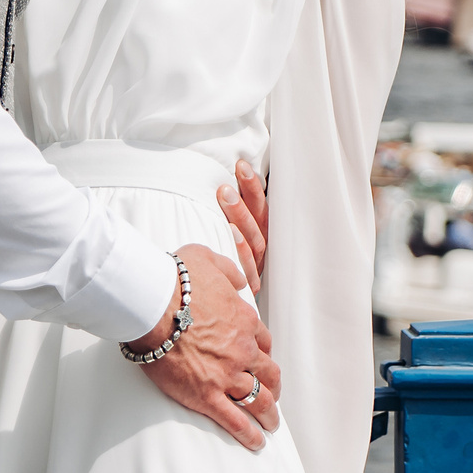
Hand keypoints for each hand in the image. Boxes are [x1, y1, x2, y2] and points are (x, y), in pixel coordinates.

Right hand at [126, 246, 279, 448]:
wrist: (151, 302)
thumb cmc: (174, 279)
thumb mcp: (208, 260)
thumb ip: (229, 270)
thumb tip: (241, 279)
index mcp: (244, 320)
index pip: (263, 342)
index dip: (263, 353)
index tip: (261, 360)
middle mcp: (242, 350)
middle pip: (268, 373)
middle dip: (273, 385)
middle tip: (273, 394)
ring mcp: (226, 375)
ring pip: (258, 399)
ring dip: (269, 413)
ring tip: (271, 424)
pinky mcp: (206, 395)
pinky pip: (235, 420)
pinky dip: (249, 434)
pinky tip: (257, 443)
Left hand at [213, 159, 267, 290]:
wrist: (212, 307)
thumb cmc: (213, 268)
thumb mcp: (221, 241)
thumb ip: (222, 218)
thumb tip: (211, 185)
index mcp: (258, 236)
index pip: (259, 206)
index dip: (252, 186)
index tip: (240, 165)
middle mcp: (261, 251)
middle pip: (259, 221)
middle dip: (245, 198)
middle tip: (226, 182)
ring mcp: (256, 269)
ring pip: (255, 240)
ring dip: (241, 216)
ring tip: (225, 196)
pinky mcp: (249, 288)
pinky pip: (248, 266)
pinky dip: (240, 249)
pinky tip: (230, 234)